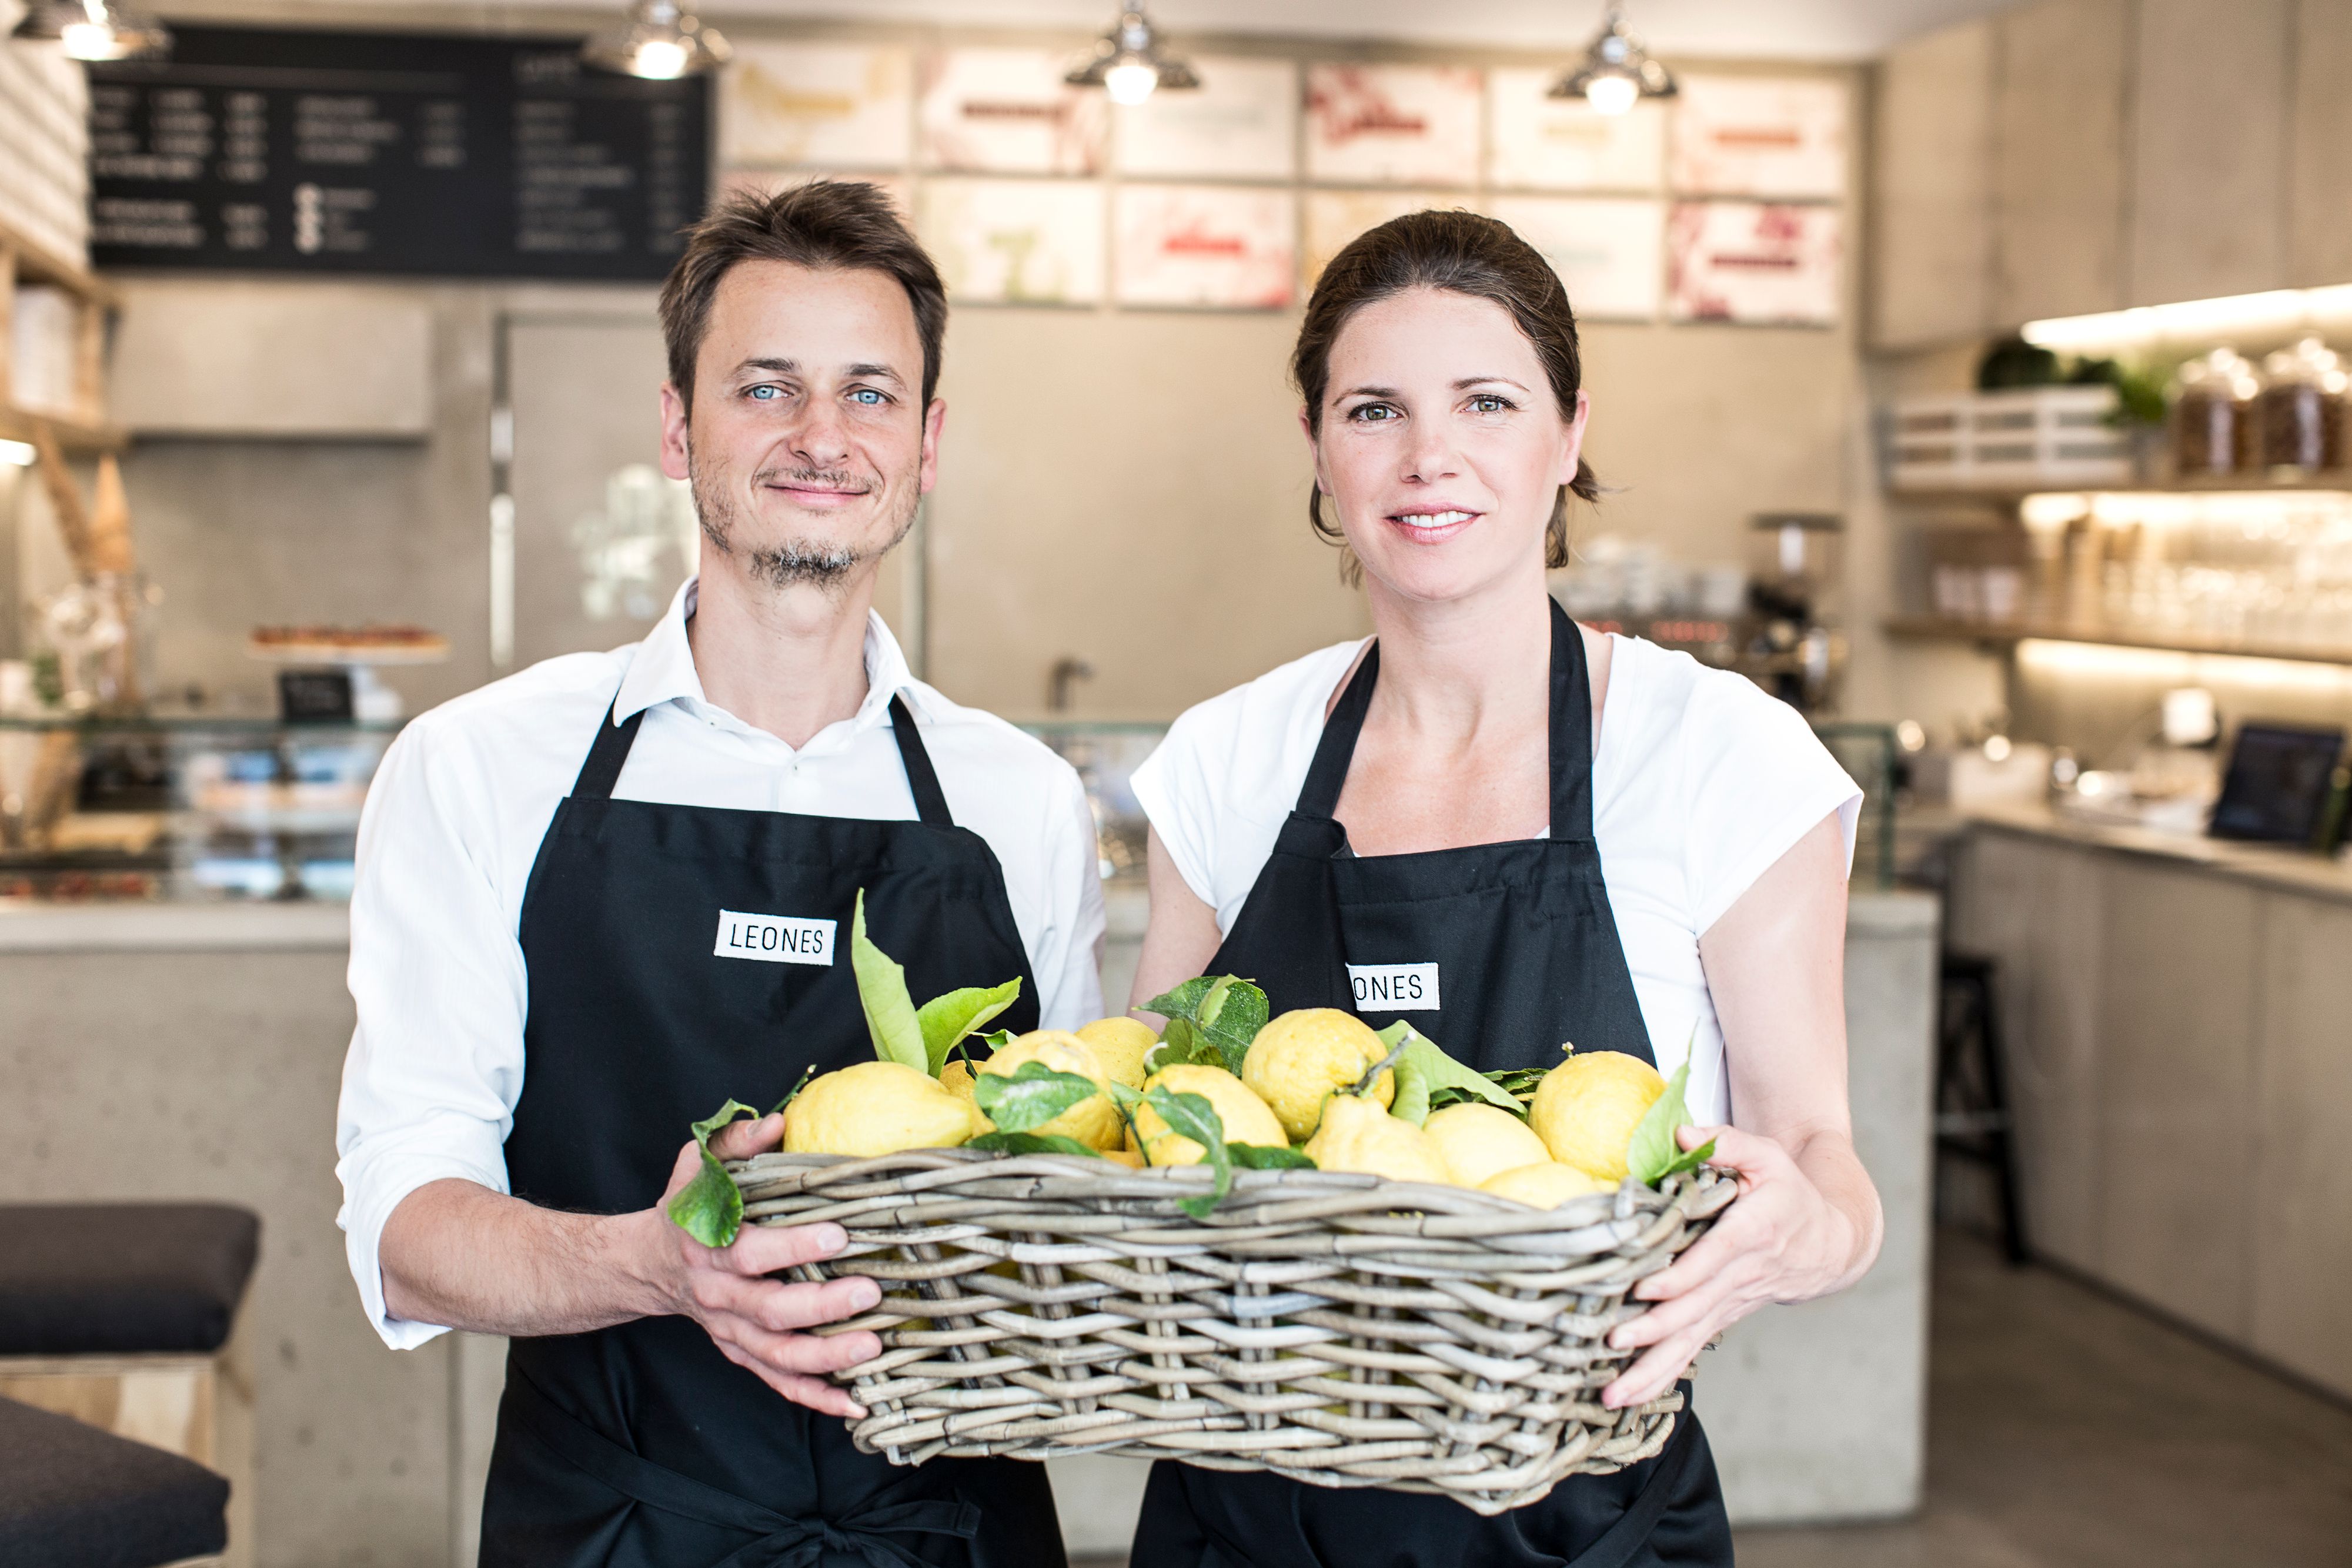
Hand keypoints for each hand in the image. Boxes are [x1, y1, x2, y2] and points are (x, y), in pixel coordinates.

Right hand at [642, 1112, 882, 1417]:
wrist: (646, 1265)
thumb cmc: (683, 1209)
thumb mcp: (695, 1165)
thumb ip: (736, 1142)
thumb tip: (779, 1120)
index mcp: (708, 1245)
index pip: (751, 1251)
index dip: (793, 1248)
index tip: (839, 1236)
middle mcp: (720, 1295)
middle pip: (771, 1311)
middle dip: (822, 1307)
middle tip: (870, 1293)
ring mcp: (731, 1331)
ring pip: (778, 1356)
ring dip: (827, 1358)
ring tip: (874, 1348)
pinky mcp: (742, 1353)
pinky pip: (779, 1382)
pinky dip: (817, 1397)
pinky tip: (858, 1402)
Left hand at [1599, 1124, 1858, 1409]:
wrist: (1829, 1242)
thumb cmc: (1789, 1190)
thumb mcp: (1768, 1154)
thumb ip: (1726, 1141)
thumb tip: (1681, 1134)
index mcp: (1751, 1234)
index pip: (1712, 1260)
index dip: (1679, 1276)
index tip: (1643, 1288)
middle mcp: (1741, 1276)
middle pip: (1694, 1309)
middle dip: (1653, 1329)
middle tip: (1613, 1340)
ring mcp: (1731, 1303)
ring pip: (1689, 1341)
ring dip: (1650, 1370)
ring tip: (1612, 1396)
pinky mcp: (1722, 1316)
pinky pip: (1690, 1350)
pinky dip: (1660, 1376)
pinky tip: (1628, 1397)